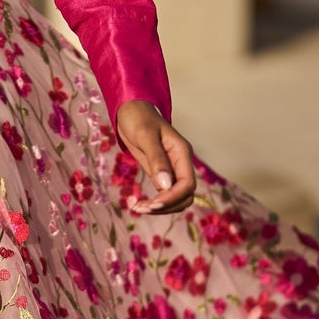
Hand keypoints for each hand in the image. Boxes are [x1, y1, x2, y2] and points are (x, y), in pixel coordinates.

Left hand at [115, 100, 195, 214]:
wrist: (130, 110)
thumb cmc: (138, 118)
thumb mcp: (145, 136)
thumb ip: (157, 160)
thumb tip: (166, 186)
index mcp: (182, 153)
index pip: (187, 184)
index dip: (173, 197)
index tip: (153, 204)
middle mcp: (180, 163)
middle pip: (184, 196)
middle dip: (165, 206)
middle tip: (141, 208)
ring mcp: (172, 170)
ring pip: (175, 199)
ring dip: (159, 208)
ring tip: (136, 207)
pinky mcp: (161, 174)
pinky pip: (163, 195)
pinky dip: (152, 203)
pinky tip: (136, 203)